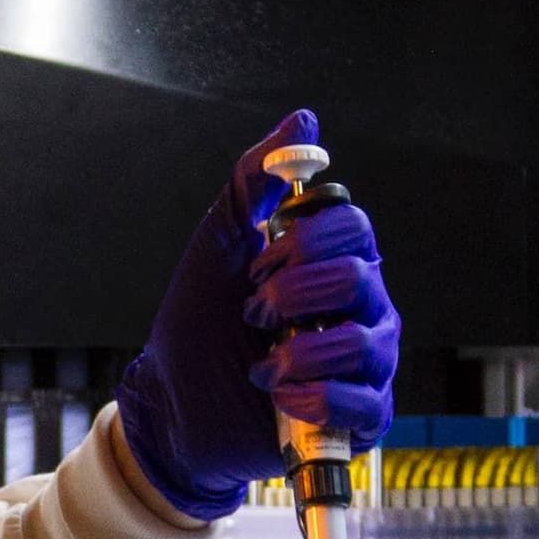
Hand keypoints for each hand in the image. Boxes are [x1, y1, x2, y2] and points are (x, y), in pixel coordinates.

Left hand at [115, 109, 399, 521]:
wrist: (173, 405)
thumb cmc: (199, 325)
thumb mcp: (217, 244)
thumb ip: (255, 182)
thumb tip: (303, 120)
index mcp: (334, 263)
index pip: (352, 228)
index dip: (300, 243)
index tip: (256, 263)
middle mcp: (362, 309)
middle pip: (360, 277)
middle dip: (291, 293)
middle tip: (253, 312)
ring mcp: (365, 365)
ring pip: (362, 342)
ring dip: (297, 350)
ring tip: (262, 363)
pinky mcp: (357, 418)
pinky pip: (363, 404)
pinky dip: (315, 398)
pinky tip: (280, 396)